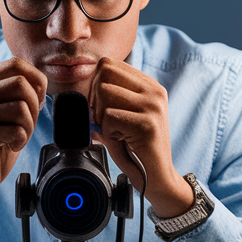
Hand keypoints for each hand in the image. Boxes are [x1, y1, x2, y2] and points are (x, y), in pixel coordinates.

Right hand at [0, 58, 47, 231]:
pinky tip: (8, 146)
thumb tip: (41, 80)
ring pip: (21, 105)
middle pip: (21, 82)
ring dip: (28, 126)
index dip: (35, 80)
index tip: (35, 103)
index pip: (15, 64)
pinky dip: (21, 140)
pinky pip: (17, 128)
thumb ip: (16, 94)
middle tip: (25, 125)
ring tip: (15, 137)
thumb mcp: (4, 113)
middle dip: (34, 106)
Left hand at [87, 57, 194, 217]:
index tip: (103, 108)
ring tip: (116, 132)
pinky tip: (122, 141)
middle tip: (105, 121)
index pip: (110, 64)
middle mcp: (154, 91)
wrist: (157, 178)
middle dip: (96, 97)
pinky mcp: (147, 123)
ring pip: (105, 92)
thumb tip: (84, 91)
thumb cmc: (137, 149)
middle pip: (105, 72)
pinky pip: (109, 116)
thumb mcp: (125, 117)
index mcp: (149, 86)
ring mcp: (152, 106)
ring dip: (101, 116)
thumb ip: (111, 100)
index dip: (96, 85)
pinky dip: (107, 132)